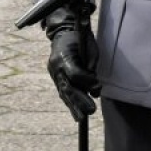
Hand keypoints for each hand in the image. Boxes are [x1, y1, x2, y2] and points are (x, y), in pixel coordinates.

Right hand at [42, 5, 98, 121]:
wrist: (64, 32)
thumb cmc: (80, 38)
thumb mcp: (90, 46)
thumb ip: (91, 64)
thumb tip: (94, 85)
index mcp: (64, 55)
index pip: (75, 74)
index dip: (87, 82)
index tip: (97, 86)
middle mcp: (55, 66)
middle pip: (67, 86)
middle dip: (80, 100)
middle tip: (91, 110)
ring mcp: (53, 72)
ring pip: (63, 92)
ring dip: (73, 106)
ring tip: (81, 118)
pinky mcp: (55, 76)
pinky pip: (62, 91)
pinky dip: (69, 101)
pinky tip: (75, 112)